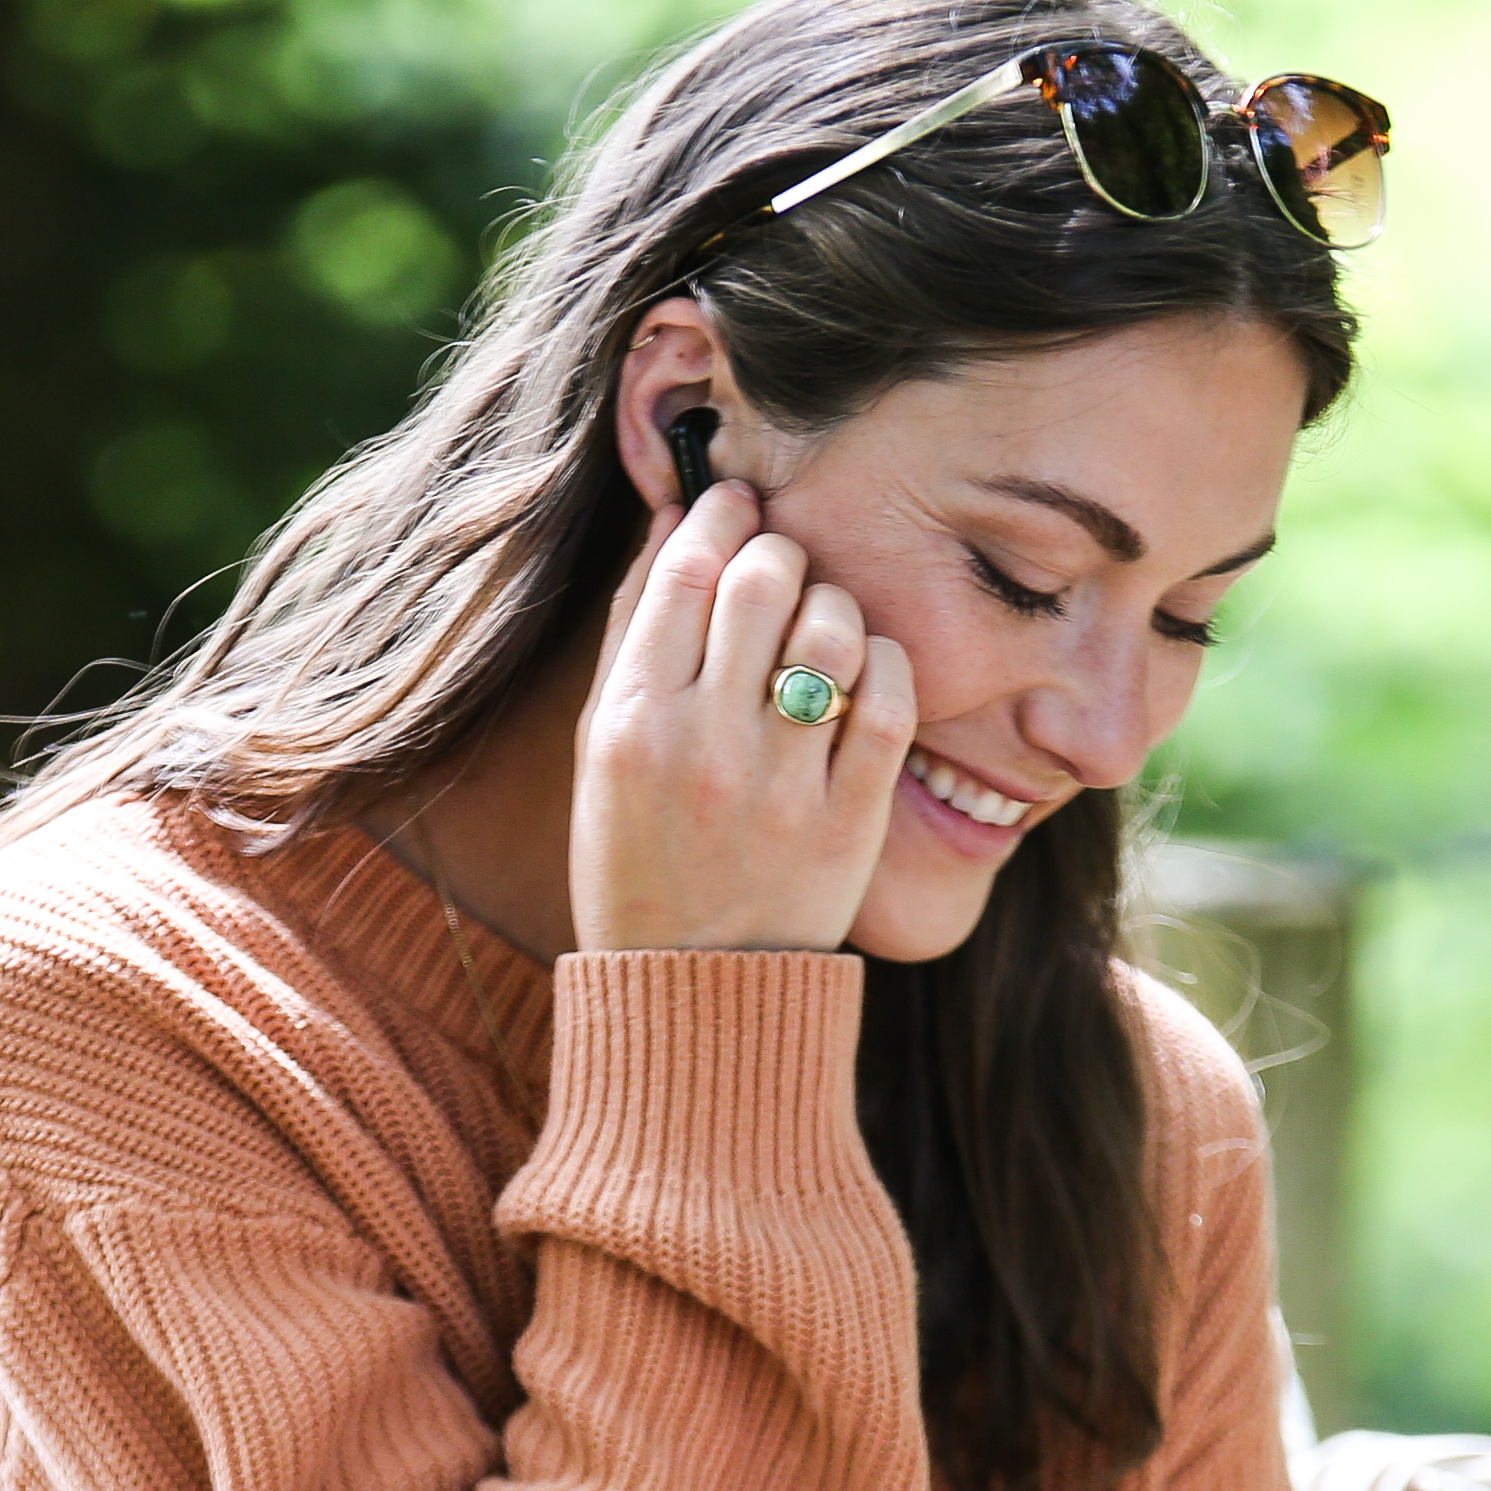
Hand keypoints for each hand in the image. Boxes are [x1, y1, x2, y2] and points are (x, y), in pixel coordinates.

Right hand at [568, 478, 916, 952]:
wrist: (686, 988)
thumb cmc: (636, 853)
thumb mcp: (602, 746)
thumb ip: (634, 631)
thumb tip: (678, 520)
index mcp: (631, 722)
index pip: (686, 569)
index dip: (720, 513)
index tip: (736, 503)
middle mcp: (704, 746)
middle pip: (764, 579)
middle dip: (780, 550)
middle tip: (782, 566)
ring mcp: (781, 786)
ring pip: (833, 628)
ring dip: (834, 603)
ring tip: (821, 625)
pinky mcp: (849, 820)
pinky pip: (888, 698)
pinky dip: (885, 663)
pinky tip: (866, 671)